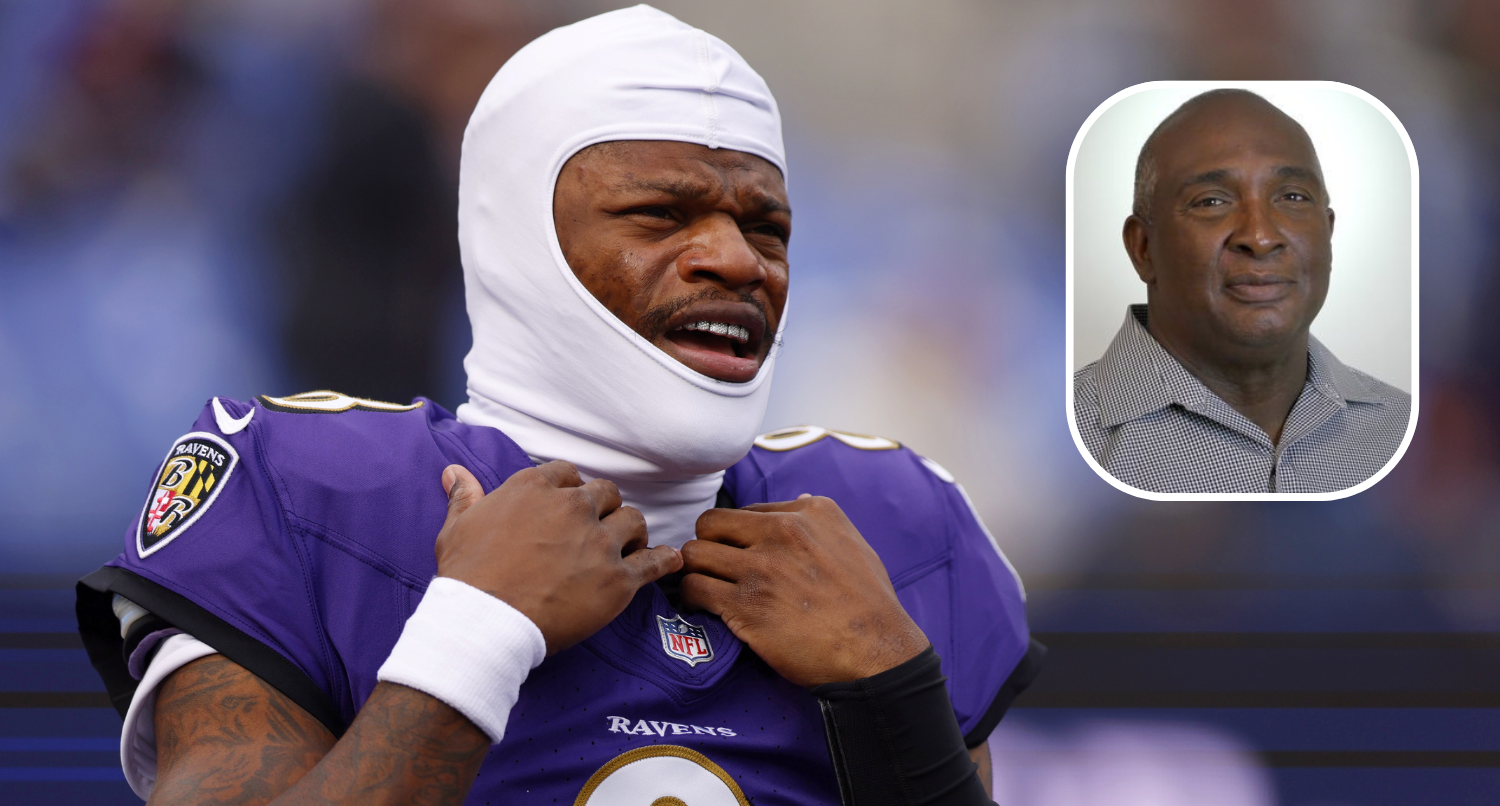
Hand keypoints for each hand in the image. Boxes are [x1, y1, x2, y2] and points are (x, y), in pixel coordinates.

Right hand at [433, 461, 680, 654]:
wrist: (485, 624)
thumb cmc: (467, 577)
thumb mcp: (457, 529)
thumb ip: (465, 496)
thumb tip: (455, 472)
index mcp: (535, 488)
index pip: (568, 474)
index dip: (571, 490)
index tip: (570, 507)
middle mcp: (573, 508)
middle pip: (606, 493)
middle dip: (604, 509)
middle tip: (599, 529)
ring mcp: (599, 543)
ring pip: (633, 521)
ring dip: (631, 532)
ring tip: (629, 546)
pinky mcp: (618, 580)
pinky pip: (654, 562)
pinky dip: (664, 560)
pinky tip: (670, 559)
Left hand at [679, 494, 928, 686]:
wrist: (877, 650)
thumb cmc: (869, 603)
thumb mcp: (853, 544)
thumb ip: (820, 522)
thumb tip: (798, 501)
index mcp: (808, 514)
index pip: (746, 512)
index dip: (737, 536)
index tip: (739, 556)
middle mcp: (781, 532)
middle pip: (710, 524)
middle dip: (707, 545)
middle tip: (714, 568)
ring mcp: (761, 568)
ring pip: (694, 553)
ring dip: (695, 571)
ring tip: (705, 587)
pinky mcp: (745, 604)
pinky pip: (694, 587)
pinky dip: (693, 598)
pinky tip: (705, 607)